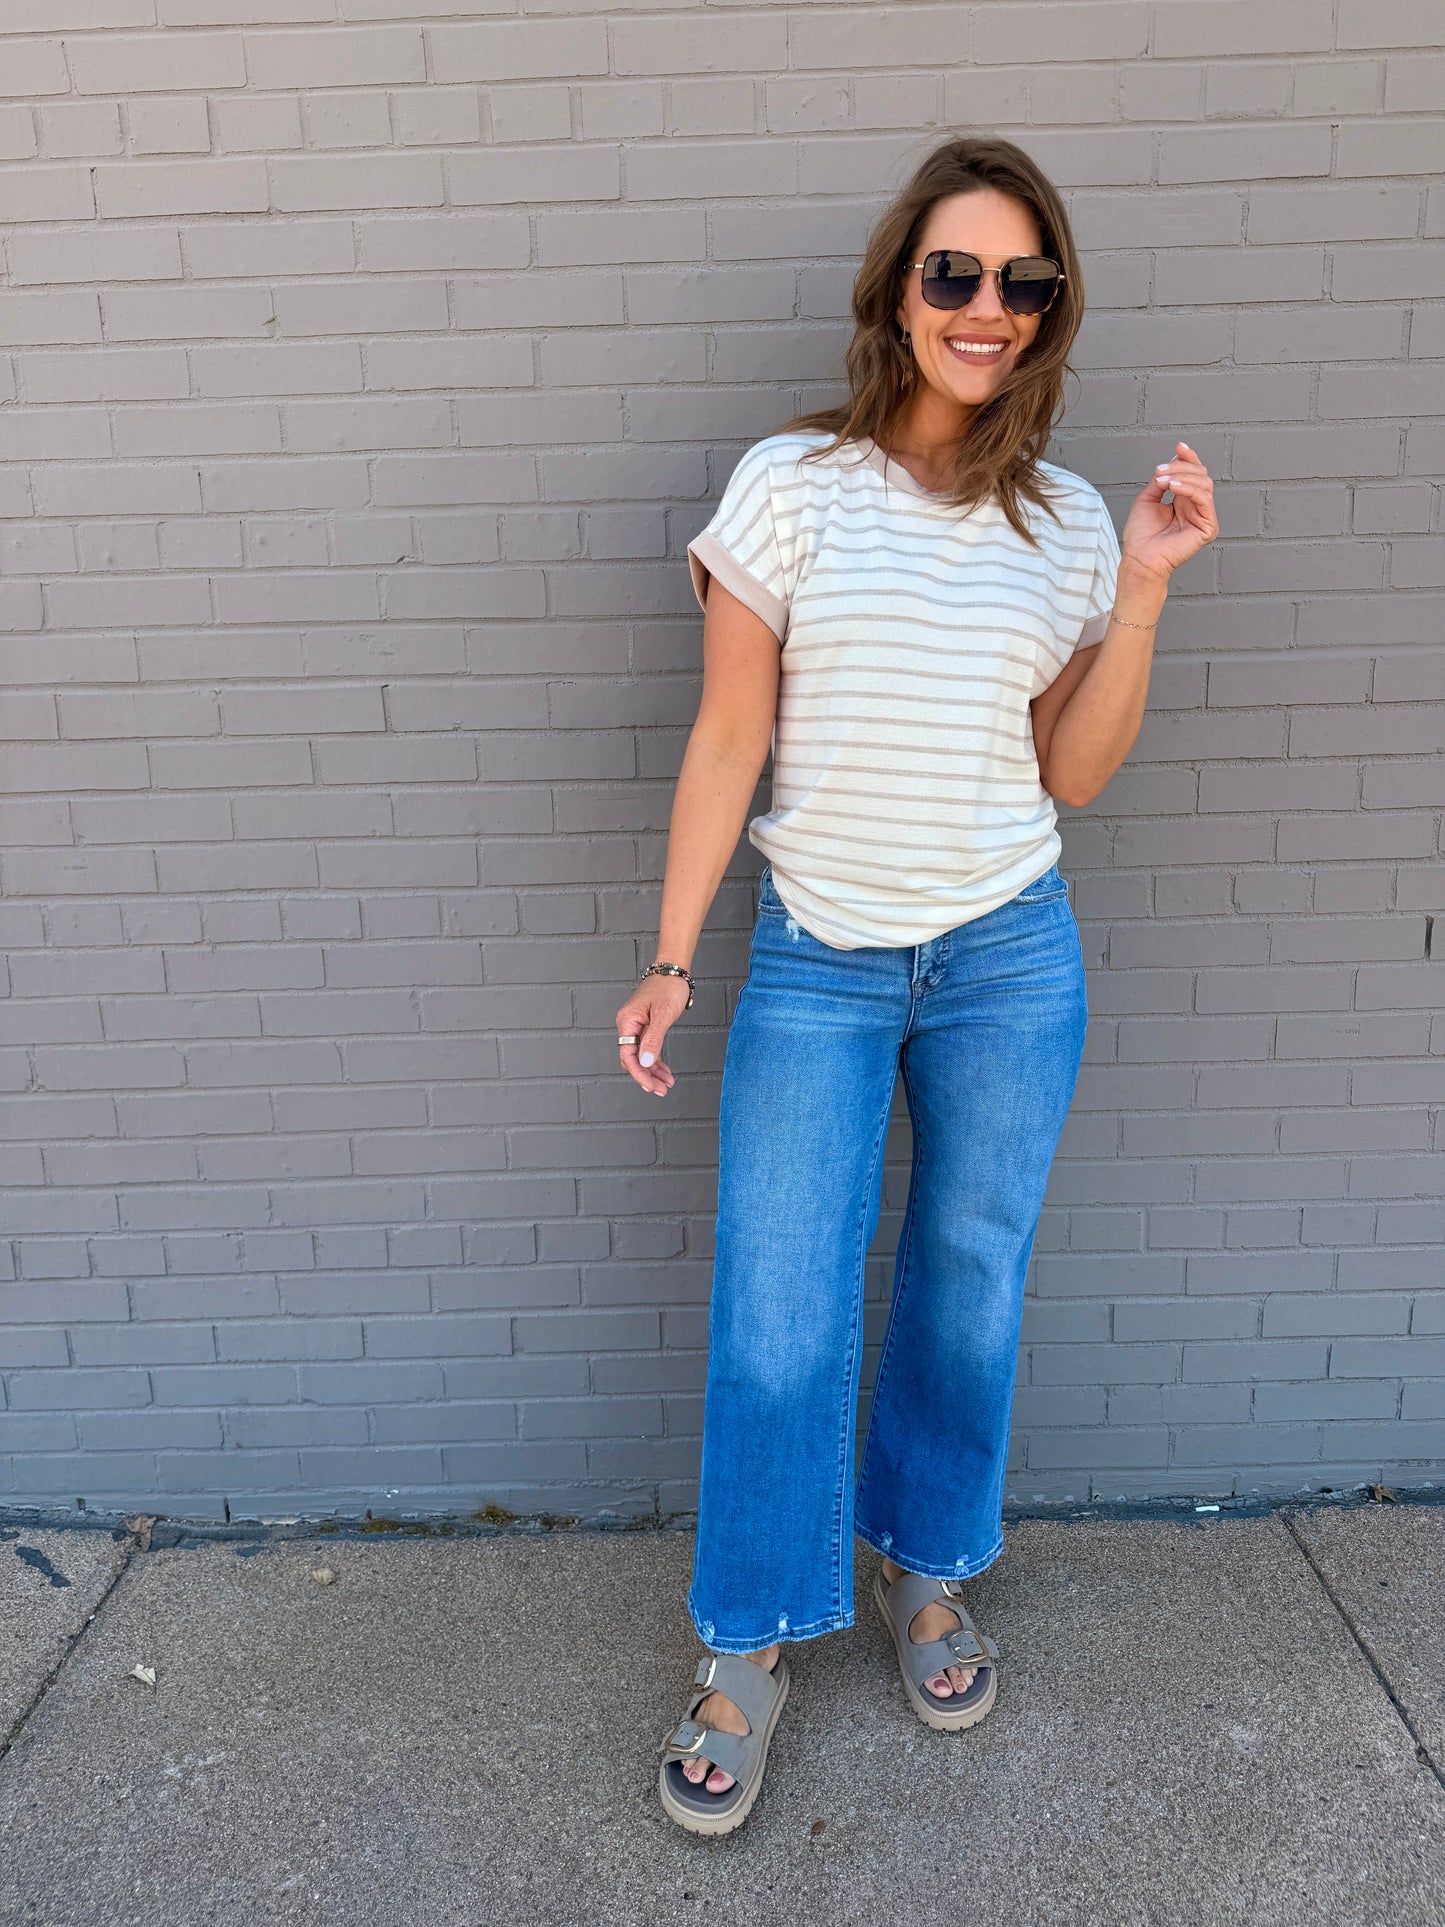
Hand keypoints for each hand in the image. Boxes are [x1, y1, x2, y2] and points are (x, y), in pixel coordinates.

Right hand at [615, 975, 686, 1095]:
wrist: (674, 971)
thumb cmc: (668, 987)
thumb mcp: (663, 1014)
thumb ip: (653, 1039)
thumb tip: (644, 1062)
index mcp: (627, 1021)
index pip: (628, 1055)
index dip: (639, 1074)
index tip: (652, 1087)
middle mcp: (628, 1025)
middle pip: (632, 1059)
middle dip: (646, 1077)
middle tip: (661, 1090)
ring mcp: (636, 1027)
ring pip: (640, 1057)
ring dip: (652, 1072)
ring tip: (666, 1085)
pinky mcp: (645, 1027)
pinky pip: (647, 1049)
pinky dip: (655, 1062)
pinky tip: (665, 1072)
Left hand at [1120, 441, 1217, 582]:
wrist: (1139, 557)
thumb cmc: (1141, 535)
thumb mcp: (1148, 498)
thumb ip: (1162, 480)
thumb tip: (1172, 462)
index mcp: (1184, 500)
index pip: (1193, 473)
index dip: (1188, 458)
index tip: (1179, 446)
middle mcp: (1196, 507)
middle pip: (1200, 474)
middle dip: (1180, 467)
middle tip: (1160, 472)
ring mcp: (1204, 516)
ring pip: (1204, 483)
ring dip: (1182, 476)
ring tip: (1163, 481)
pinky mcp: (1208, 527)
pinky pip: (1204, 499)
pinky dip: (1189, 488)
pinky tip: (1173, 487)